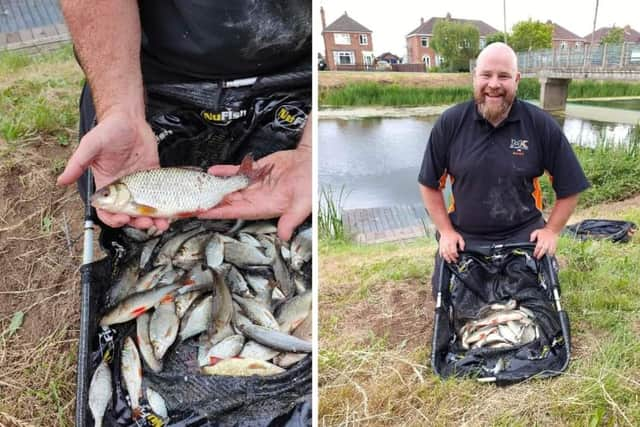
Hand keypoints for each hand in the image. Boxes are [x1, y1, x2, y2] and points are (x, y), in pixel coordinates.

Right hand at [57, 110, 169, 230]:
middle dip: (137, 222)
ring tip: (161, 224)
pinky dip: (165, 206)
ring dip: (154, 219)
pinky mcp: (154, 176)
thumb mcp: (90, 146)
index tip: (123, 219)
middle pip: (130, 213)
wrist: (128, 118)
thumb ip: (77, 164)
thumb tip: (61, 181)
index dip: (113, 218)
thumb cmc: (107, 131)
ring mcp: (140, 184)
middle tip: (145, 223)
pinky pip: (160, 195)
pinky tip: (171, 213)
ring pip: (147, 208)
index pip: (107, 210)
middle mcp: (123, 188)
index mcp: (106, 185)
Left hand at [198, 144, 310, 240]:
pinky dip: (225, 171)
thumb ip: (291, 219)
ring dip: (215, 186)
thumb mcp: (303, 204)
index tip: (202, 213)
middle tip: (192, 201)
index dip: (219, 212)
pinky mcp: (257, 170)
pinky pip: (238, 172)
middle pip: (229, 201)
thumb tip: (284, 236)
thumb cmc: (311, 184)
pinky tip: (212, 170)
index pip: (236, 211)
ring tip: (197, 186)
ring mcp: (256, 184)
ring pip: (231, 187)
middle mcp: (257, 196)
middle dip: (211, 201)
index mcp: (265, 206)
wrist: (314, 162)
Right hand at [439, 229, 464, 262]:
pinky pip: (440, 252)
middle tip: (455, 261)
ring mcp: (443, 246)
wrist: (445, 230)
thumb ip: (462, 244)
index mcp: (452, 243)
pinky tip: (443, 258)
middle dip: (452, 258)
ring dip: (447, 258)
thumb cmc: (453, 234)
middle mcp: (447, 245)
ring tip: (449, 261)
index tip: (457, 256)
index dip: (455, 255)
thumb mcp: (460, 237)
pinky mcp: (440, 246)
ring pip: (444, 254)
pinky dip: (441, 255)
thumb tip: (462, 249)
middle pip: (449, 254)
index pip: (453, 251)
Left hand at [530, 226, 558, 258]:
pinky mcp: (555, 244)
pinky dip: (552, 253)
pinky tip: (550, 256)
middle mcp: (546, 242)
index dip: (536, 251)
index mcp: (541, 239)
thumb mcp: (536, 231)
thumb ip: (532, 236)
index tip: (534, 255)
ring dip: (547, 255)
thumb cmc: (543, 231)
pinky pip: (554, 250)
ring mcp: (551, 243)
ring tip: (544, 258)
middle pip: (543, 249)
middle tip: (538, 258)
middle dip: (540, 254)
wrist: (552, 230)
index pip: (538, 246)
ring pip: (549, 250)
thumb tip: (531, 241)